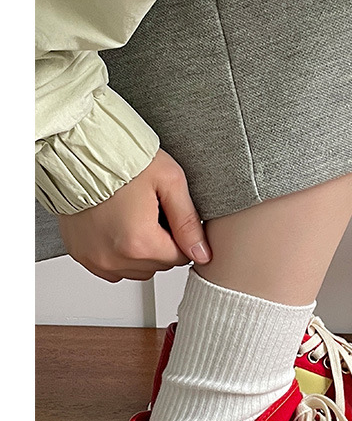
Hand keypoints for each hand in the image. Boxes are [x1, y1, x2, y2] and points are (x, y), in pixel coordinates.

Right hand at [56, 149, 211, 281]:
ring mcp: (95, 258)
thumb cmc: (121, 160)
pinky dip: (119, 253)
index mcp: (138, 243)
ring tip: (133, 218)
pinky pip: (111, 268)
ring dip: (141, 251)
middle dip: (162, 243)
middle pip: (158, 265)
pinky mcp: (81, 254)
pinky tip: (118, 227)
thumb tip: (202, 253)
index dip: (181, 235)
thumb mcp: (169, 182)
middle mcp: (113, 257)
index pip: (180, 257)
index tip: (170, 214)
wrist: (81, 151)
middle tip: (152, 212)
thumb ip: (188, 222)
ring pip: (136, 270)